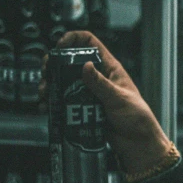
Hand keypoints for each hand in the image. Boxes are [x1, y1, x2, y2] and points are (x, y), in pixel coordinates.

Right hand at [42, 31, 171, 175]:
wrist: (138, 144)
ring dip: (51, 85)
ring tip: (44, 92)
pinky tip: (47, 106)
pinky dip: (54, 102)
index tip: (59, 47)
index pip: (90, 43)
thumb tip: (86, 66)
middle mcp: (98, 78)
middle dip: (54, 64)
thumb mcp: (118, 98)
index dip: (73, 39)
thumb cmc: (137, 118)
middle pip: (71, 61)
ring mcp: (89, 93)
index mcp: (110, 68)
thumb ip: (101, 84)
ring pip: (64, 82)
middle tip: (46, 73)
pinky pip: (65, 101)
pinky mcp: (83, 108)